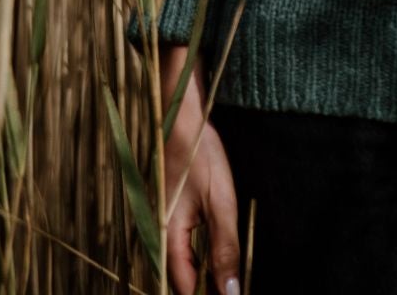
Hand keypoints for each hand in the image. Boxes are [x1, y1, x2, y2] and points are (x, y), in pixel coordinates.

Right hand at [154, 45, 244, 293]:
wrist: (183, 120)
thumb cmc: (199, 157)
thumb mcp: (220, 205)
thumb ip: (224, 250)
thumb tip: (230, 293)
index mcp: (167, 236)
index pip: (185, 287)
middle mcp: (160, 235)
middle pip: (183, 280)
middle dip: (207, 289)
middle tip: (235, 289)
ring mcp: (165, 225)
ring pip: (185, 265)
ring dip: (206, 276)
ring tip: (232, 281)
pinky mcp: (173, 216)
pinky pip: (186, 249)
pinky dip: (203, 259)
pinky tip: (220, 259)